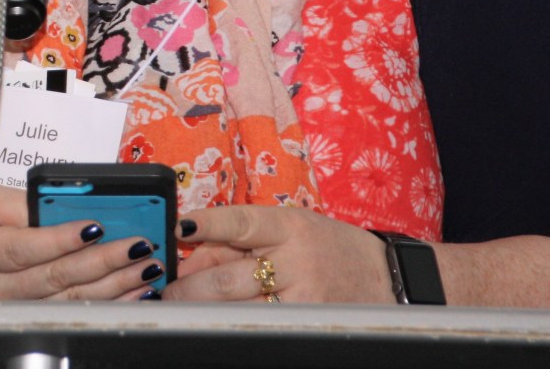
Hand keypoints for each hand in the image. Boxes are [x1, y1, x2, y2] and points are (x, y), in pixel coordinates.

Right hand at [0, 187, 164, 318]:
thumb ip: (13, 201)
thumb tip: (60, 200)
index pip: (23, 247)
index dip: (61, 239)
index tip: (95, 225)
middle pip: (52, 279)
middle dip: (101, 264)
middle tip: (138, 246)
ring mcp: (8, 310)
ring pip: (64, 302)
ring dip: (112, 287)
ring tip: (147, 268)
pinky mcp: (23, 319)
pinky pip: (67, 314)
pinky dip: (104, 304)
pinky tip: (132, 293)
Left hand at [161, 205, 392, 303]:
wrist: (384, 278)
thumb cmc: (326, 247)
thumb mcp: (287, 229)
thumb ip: (238, 241)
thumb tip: (189, 255)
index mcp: (289, 227)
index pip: (240, 222)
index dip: (207, 224)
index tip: (179, 227)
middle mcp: (295, 261)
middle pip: (228, 279)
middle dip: (189, 288)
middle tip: (165, 292)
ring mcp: (301, 299)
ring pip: (237, 310)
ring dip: (202, 310)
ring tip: (179, 309)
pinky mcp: (305, 325)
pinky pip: (258, 327)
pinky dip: (232, 325)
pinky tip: (215, 323)